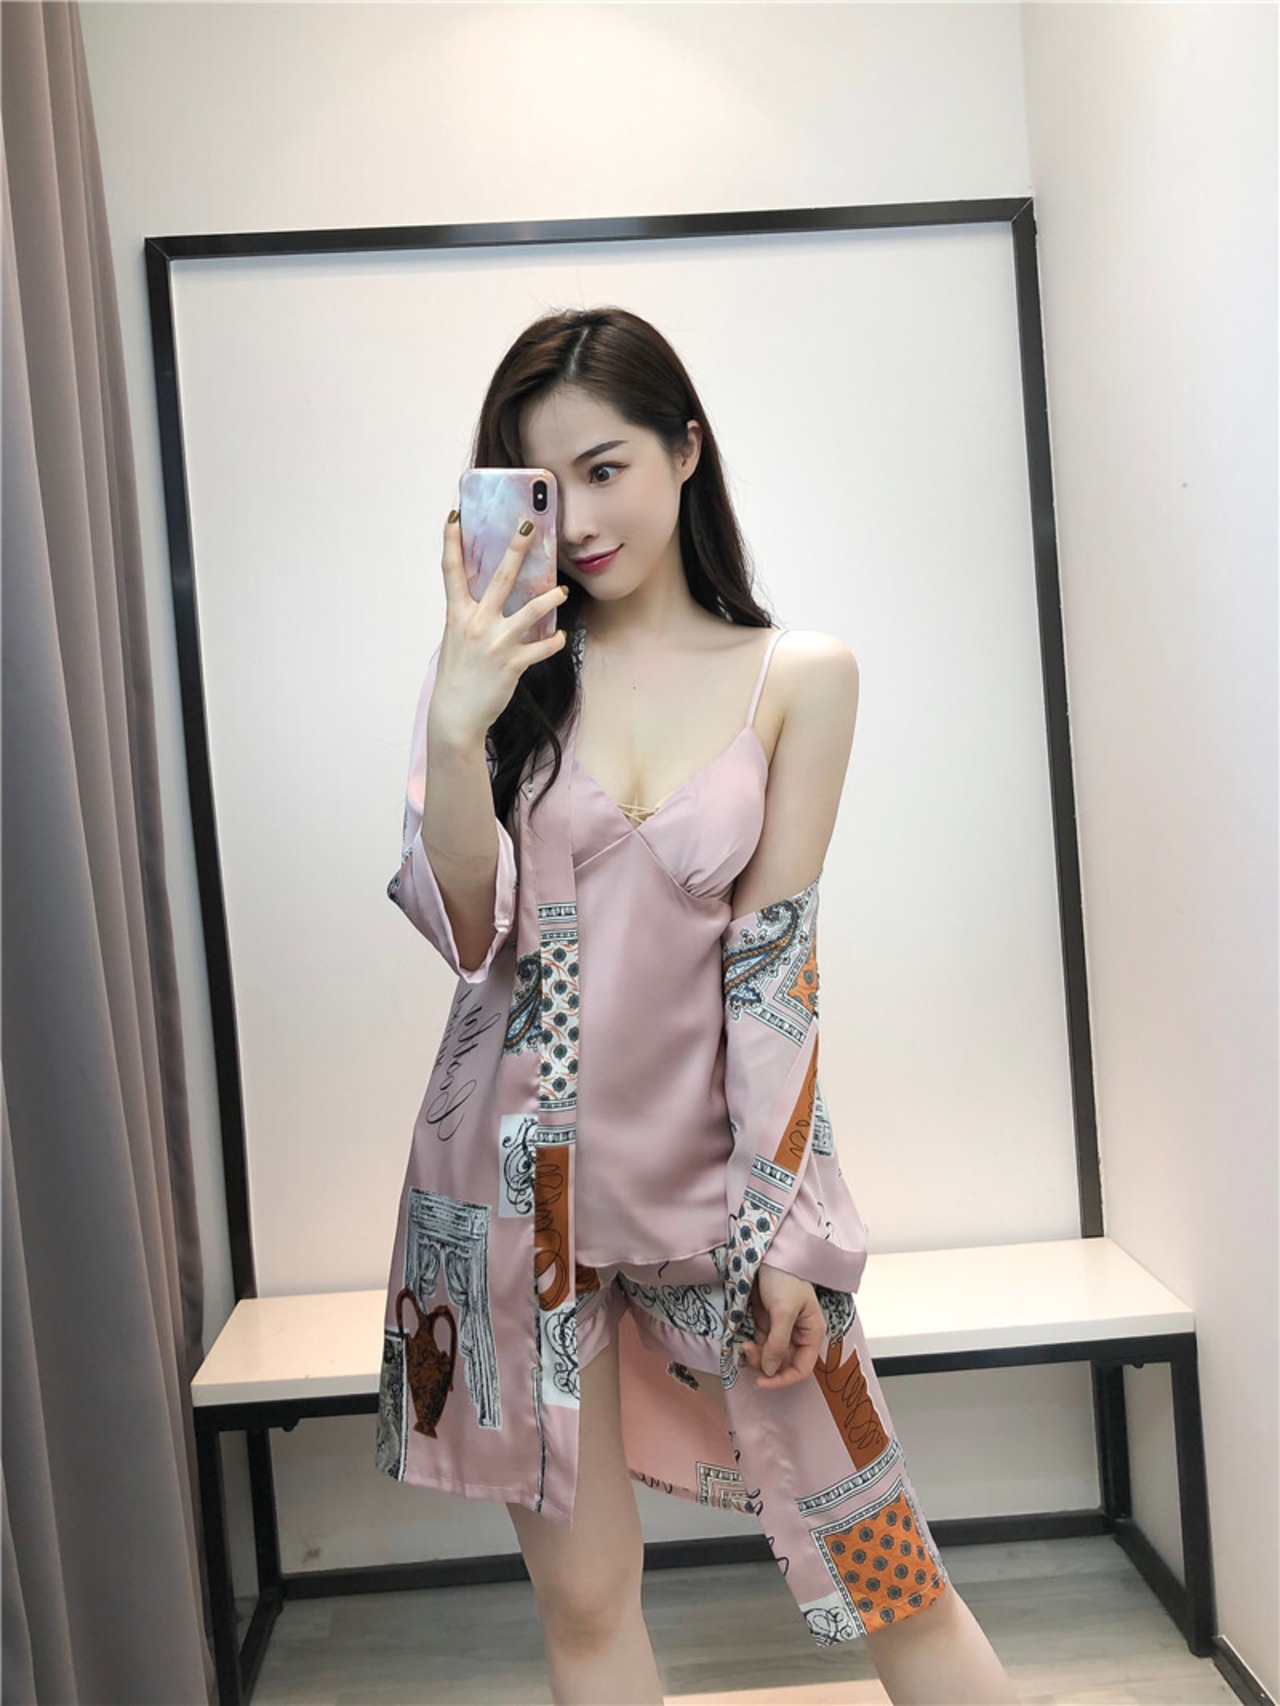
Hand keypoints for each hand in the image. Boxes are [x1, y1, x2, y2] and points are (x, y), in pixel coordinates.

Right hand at [432, 509, 569, 742]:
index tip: (455, 515)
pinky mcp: (513, 663)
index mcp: (457, 615)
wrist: (456, 715)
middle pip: (499, 578)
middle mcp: (476, 624)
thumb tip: (490, 598)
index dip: (451, 541)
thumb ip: (472, 616)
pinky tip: (561, 637)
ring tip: (561, 590)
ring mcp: (496, 643)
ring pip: (532, 610)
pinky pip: (543, 646)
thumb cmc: (458, 675)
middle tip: (529, 527)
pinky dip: (555, 641)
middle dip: (515, 550)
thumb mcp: (457, 639)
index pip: (451, 571)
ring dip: (550, 597)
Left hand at [739, 1262, 826, 1389]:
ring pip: (770, 1357)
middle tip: (748, 1353)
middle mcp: (799, 1335)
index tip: (763, 1382)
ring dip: (756, 1357)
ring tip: (744, 1346)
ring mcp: (782, 1331)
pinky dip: (752, 1348)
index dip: (784, 1379)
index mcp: (812, 1333)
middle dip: (766, 1365)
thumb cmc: (784, 1279)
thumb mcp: (783, 1311)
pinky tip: (743, 1343)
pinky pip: (761, 1346)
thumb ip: (777, 1343)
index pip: (802, 1367)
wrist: (768, 1255)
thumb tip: (770, 1371)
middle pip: (784, 1364)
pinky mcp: (767, 1324)